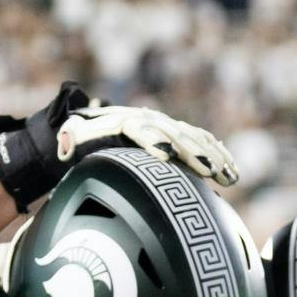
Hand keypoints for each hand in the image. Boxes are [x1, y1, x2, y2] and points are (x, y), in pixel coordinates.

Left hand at [58, 106, 237, 186]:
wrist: (92, 129)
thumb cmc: (80, 143)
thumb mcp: (71, 140)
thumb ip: (70, 139)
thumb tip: (65, 143)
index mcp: (122, 122)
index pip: (140, 128)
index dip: (153, 141)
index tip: (166, 157)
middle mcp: (148, 120)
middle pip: (173, 135)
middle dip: (192, 153)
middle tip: (209, 171)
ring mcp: (165, 126)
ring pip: (192, 139)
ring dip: (212, 157)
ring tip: (228, 176)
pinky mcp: (176, 135)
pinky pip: (200, 141)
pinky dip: (216, 153)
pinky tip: (231, 169)